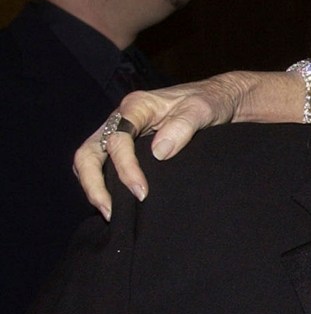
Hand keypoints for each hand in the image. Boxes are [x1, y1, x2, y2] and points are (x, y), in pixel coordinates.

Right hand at [73, 71, 302, 219]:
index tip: (143, 193)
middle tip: (110, 212)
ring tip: (111, 214)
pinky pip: (104, 164)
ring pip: (91, 159)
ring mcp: (122, 131)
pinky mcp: (128, 144)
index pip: (117, 140)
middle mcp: (122, 118)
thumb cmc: (211, 102)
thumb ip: (183, 127)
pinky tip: (118, 203)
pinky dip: (104, 183)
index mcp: (136, 106)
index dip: (126, 169)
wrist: (219, 99)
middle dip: (93, 184)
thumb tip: (159, 153)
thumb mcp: (203, 110)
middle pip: (88, 152)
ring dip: (94, 187)